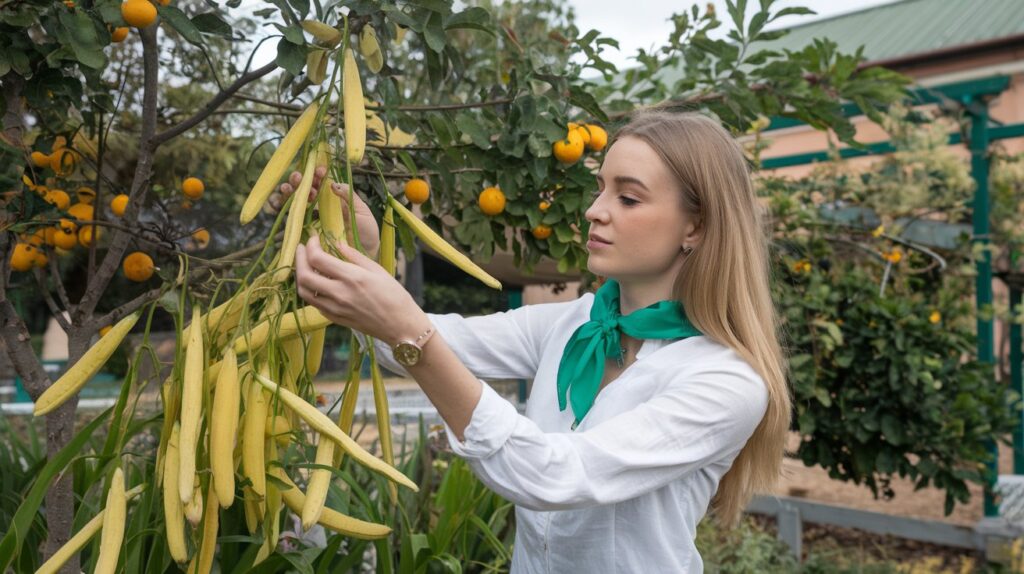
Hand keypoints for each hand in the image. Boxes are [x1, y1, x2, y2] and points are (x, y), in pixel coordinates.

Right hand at [274, 166, 380, 259]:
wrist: (366, 253)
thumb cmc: (366, 231)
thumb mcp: (361, 210)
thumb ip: (348, 196)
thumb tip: (332, 184)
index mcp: (335, 198)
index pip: (321, 182)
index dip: (317, 175)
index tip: (319, 172)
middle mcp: (322, 206)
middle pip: (306, 189)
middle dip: (300, 180)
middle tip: (300, 177)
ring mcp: (315, 218)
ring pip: (297, 200)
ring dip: (291, 190)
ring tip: (289, 186)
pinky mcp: (309, 231)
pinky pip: (294, 217)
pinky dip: (285, 206)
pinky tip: (281, 200)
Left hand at [295, 234, 428, 343]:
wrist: (400, 325)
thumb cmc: (394, 295)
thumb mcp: (377, 270)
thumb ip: (354, 256)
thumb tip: (337, 243)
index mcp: (351, 277)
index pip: (317, 258)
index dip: (311, 245)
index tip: (314, 238)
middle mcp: (339, 293)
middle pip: (304, 275)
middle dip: (299, 258)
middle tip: (302, 248)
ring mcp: (334, 308)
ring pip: (304, 291)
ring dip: (300, 275)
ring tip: (304, 265)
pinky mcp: (334, 319)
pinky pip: (314, 303)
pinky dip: (310, 290)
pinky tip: (316, 282)